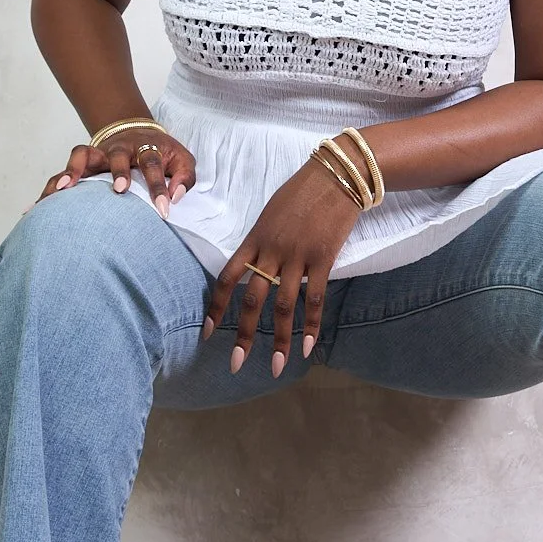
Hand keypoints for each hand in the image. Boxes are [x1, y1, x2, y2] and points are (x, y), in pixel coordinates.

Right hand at [38, 130, 195, 216]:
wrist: (136, 131)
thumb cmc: (162, 153)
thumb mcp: (182, 160)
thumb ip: (184, 178)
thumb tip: (177, 197)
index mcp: (146, 148)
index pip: (154, 165)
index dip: (160, 186)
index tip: (164, 209)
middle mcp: (119, 149)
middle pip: (117, 155)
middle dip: (118, 171)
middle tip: (120, 190)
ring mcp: (98, 154)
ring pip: (81, 156)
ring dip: (73, 171)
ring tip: (63, 189)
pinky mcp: (81, 164)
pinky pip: (61, 174)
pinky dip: (49, 189)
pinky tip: (35, 209)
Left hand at [204, 157, 363, 376]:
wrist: (336, 175)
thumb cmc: (302, 191)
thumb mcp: (271, 214)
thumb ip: (262, 242)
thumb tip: (256, 266)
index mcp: (254, 239)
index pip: (228, 277)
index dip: (216, 307)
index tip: (207, 332)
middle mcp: (271, 251)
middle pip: (252, 299)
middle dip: (242, 334)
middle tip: (236, 364)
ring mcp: (297, 256)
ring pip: (283, 306)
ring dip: (279, 339)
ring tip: (276, 366)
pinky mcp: (323, 259)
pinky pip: (314, 299)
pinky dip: (311, 325)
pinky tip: (307, 346)